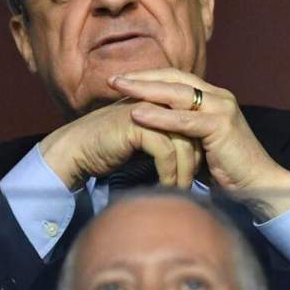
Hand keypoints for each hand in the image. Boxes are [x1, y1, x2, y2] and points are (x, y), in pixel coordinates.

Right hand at [39, 100, 201, 190]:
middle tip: (206, 182)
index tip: (210, 170)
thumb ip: (172, 139)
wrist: (78, 149)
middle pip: (196, 130)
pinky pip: (165, 151)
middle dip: (201, 158)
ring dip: (187, 170)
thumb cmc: (114, 147)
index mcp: (166, 100)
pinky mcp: (137, 124)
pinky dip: (170, 172)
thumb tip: (199, 155)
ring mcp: (149, 110)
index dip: (205, 146)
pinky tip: (170, 186)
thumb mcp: (150, 141)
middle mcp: (160, 100)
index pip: (199, 121)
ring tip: (185, 189)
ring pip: (184, 143)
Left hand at [110, 69, 289, 218]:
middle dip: (142, 78)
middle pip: (175, 79)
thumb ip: (185, 128)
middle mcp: (220, 97)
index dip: (149, 77)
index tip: (123, 79)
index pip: (177, 78)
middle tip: (113, 79)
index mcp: (215, 97)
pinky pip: (184, 119)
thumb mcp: (202, 141)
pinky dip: (159, 116)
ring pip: (177, 94)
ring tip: (119, 89)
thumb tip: (157, 124)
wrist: (258, 182)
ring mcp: (222, 109)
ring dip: (145, 90)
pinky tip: (137, 114)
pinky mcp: (221, 126)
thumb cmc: (229, 168)